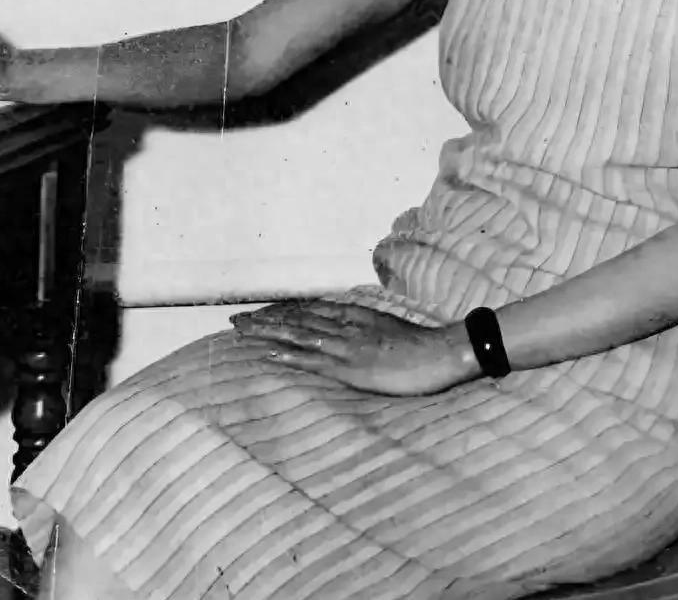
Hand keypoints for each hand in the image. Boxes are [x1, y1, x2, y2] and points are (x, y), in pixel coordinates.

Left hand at [230, 300, 478, 396]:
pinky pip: (312, 357)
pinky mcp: (350, 366)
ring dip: (266, 331)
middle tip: (234, 320)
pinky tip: (267, 350)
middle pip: (296, 319)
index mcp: (355, 316)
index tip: (258, 314)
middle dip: (264, 319)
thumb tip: (350, 336)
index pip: (310, 311)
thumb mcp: (389, 332)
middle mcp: (345, 325)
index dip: (282, 312)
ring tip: (239, 330)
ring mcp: (346, 345)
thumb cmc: (422, 348)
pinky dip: (287, 352)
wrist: (443, 353)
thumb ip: (367, 332)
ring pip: (297, 333)